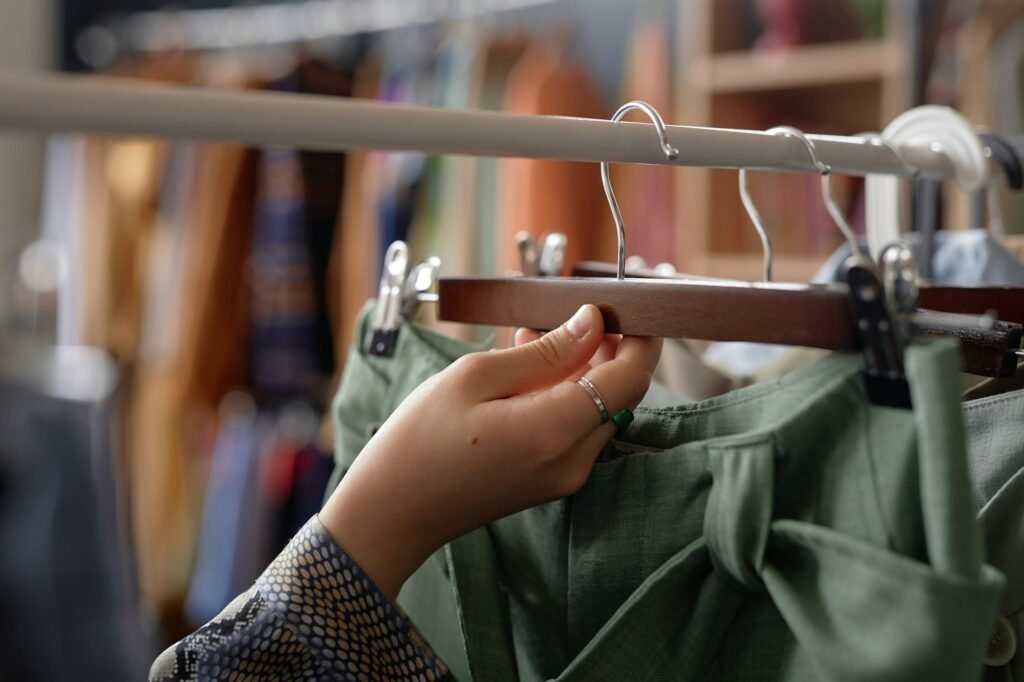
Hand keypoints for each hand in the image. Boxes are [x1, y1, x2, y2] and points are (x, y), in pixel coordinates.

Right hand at [319, 305, 661, 598]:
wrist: (392, 511)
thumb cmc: (421, 439)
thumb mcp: (476, 376)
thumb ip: (544, 351)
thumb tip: (591, 323)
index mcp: (556, 430)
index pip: (631, 377)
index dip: (639, 337)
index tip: (627, 306)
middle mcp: (573, 459)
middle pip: (622, 394)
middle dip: (606, 349)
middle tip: (566, 316)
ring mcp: (565, 477)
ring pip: (600, 410)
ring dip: (581, 370)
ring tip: (532, 339)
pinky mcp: (552, 482)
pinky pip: (577, 430)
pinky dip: (565, 396)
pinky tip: (525, 374)